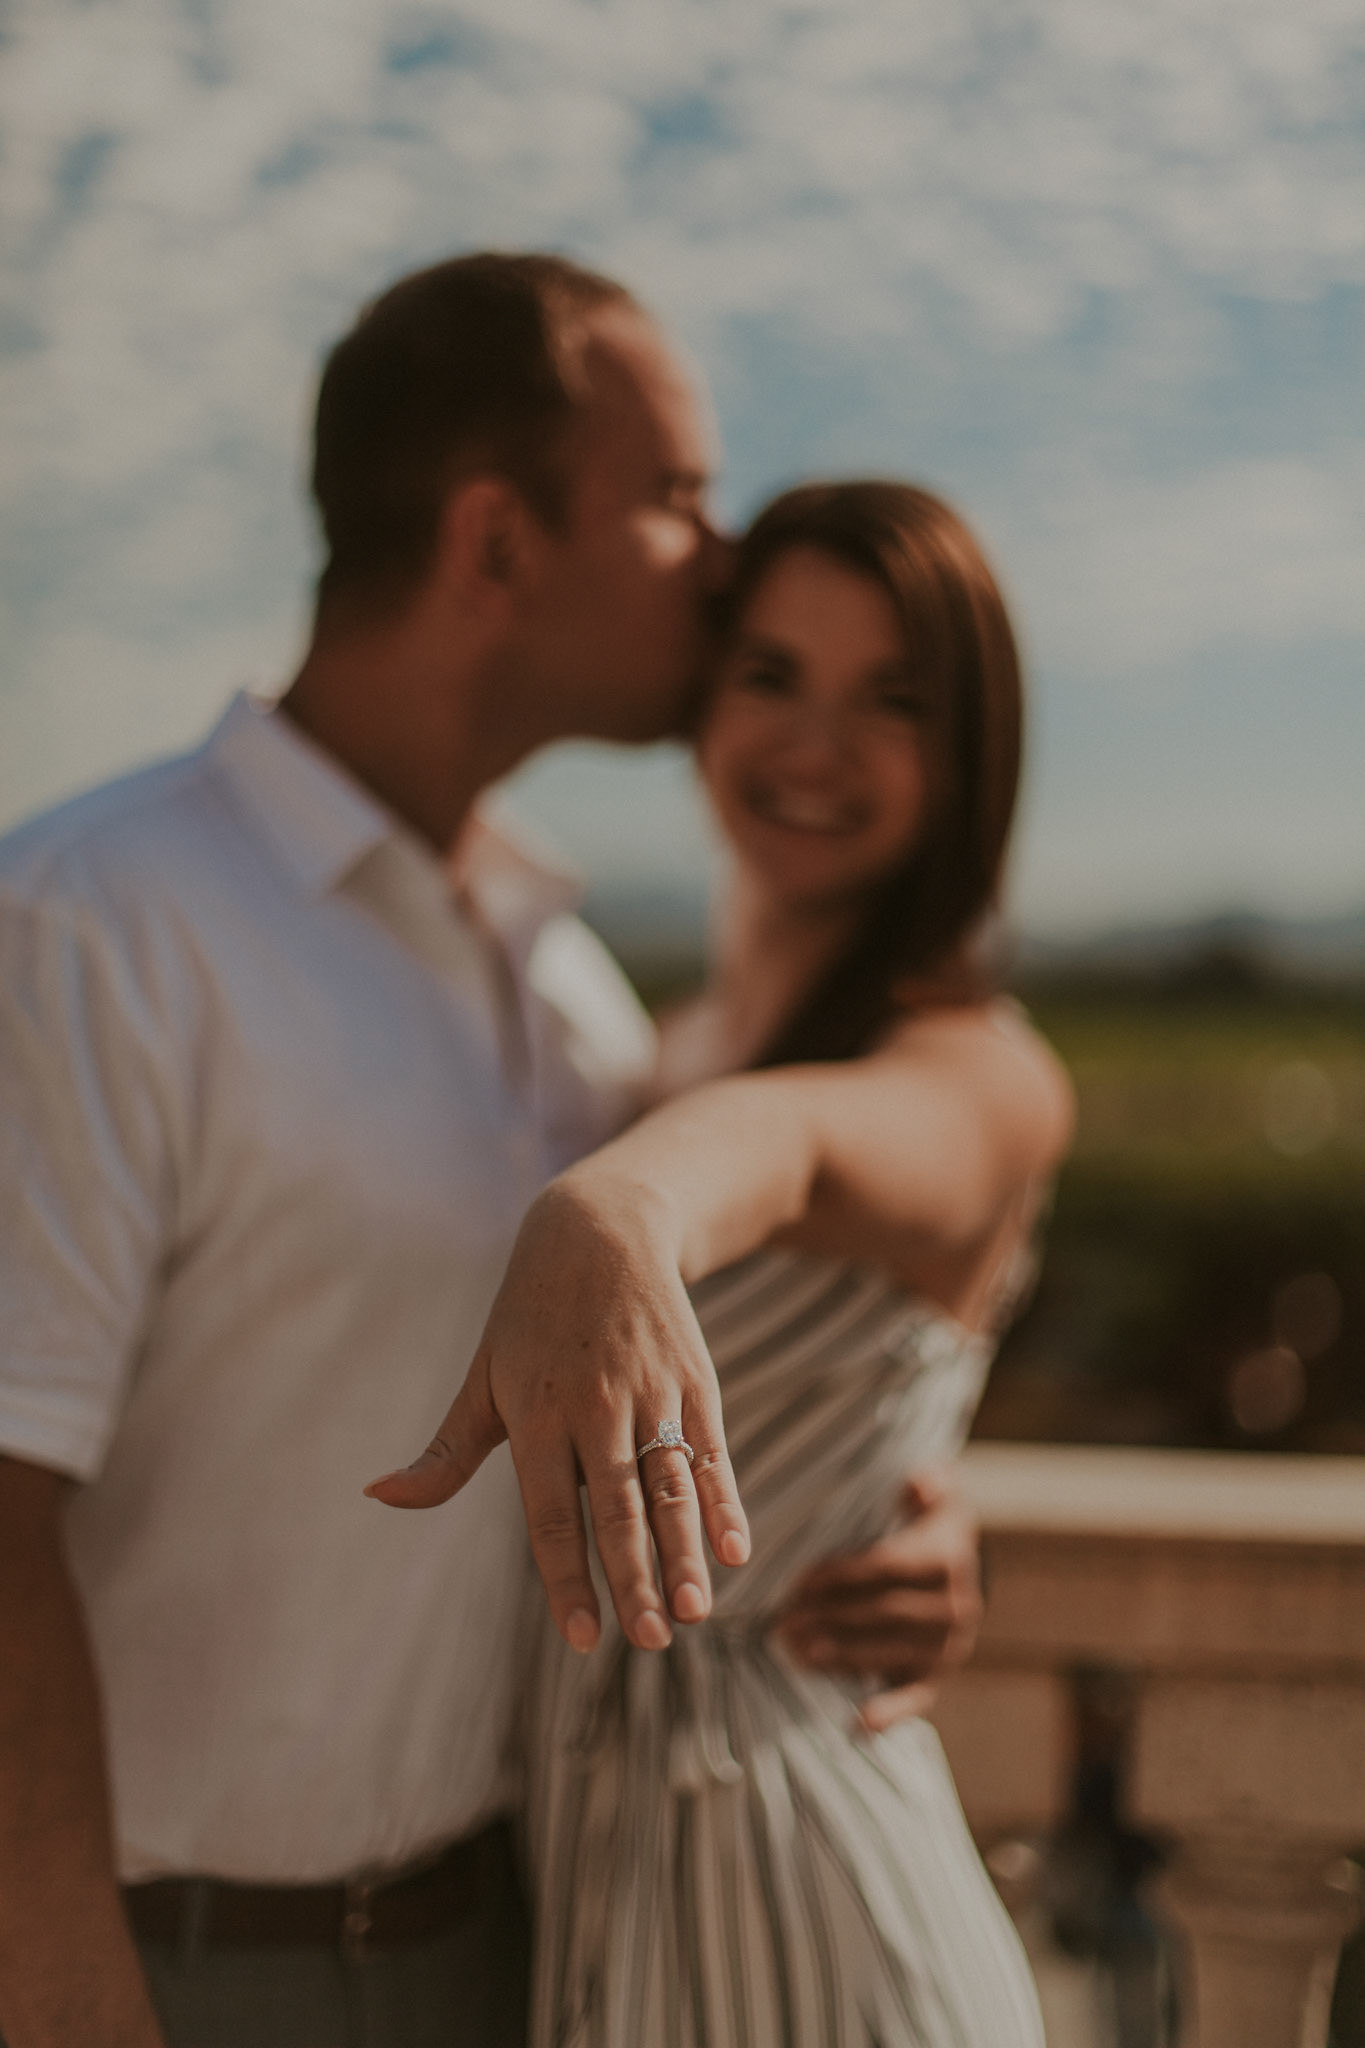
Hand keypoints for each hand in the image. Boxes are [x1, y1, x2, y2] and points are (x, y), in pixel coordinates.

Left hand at [365, 1177, 749, 1654]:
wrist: (601, 1231)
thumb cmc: (528, 1320)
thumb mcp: (481, 1378)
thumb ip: (445, 1453)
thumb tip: (379, 1498)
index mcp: (534, 1413)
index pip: (549, 1512)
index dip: (567, 1576)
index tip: (582, 1638)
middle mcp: (594, 1407)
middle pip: (617, 1505)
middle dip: (635, 1577)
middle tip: (652, 1642)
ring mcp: (650, 1393)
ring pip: (671, 1485)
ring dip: (686, 1552)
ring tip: (696, 1612)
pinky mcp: (694, 1382)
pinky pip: (711, 1453)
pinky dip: (725, 1502)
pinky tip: (735, 1551)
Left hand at [774, 1467, 981, 1733]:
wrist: (966, 1563)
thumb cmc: (930, 1519)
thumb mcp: (936, 1491)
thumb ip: (930, 1482)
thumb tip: (919, 1483)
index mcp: (946, 1558)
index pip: (887, 1568)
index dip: (842, 1576)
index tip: (799, 1582)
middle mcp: (954, 1606)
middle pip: (882, 1614)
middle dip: (828, 1618)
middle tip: (781, 1622)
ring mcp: (948, 1645)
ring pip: (889, 1653)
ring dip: (840, 1656)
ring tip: (794, 1653)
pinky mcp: (938, 1674)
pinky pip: (916, 1697)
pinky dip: (890, 1713)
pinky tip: (857, 1725)